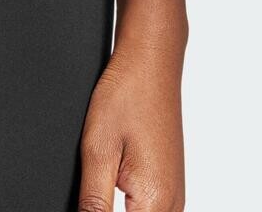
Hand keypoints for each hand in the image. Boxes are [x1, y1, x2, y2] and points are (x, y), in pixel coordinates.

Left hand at [78, 44, 184, 211]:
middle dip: (105, 208)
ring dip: (115, 205)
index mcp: (155, 200)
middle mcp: (172, 203)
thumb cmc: (127, 95)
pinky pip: (147, 207)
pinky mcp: (168, 183)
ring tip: (101, 170)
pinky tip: (110, 176)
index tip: (88, 195)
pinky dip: (126, 201)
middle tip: (94, 178)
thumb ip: (93, 199)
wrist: (150, 64)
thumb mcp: (97, 149)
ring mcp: (174, 194)